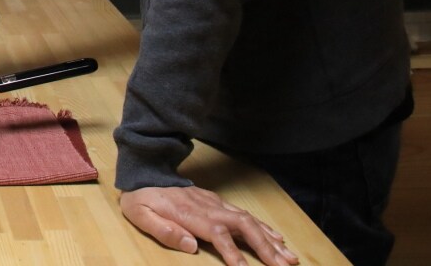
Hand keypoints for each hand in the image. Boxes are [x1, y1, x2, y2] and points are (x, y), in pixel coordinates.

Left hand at [119, 186, 297, 265]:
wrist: (145, 173)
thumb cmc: (142, 199)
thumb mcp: (141, 215)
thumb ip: (163, 230)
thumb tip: (190, 246)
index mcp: (190, 215)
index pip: (218, 233)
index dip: (232, 252)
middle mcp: (209, 208)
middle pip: (243, 226)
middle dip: (265, 246)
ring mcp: (215, 204)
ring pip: (249, 220)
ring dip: (270, 239)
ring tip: (289, 258)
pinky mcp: (218, 202)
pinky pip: (245, 215)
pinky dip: (264, 227)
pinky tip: (277, 238)